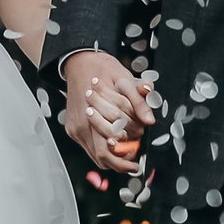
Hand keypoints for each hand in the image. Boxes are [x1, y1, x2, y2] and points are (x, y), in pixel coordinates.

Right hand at [61, 49, 154, 173]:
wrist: (80, 62)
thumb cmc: (102, 70)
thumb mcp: (125, 80)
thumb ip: (138, 101)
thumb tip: (150, 120)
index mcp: (92, 113)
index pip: (109, 147)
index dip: (125, 157)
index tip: (137, 161)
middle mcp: (81, 125)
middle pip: (102, 156)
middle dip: (121, 160)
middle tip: (134, 158)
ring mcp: (75, 128)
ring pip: (95, 155)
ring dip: (112, 156)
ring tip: (127, 150)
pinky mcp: (73, 129)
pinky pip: (90, 147)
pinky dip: (103, 148)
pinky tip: (114, 142)